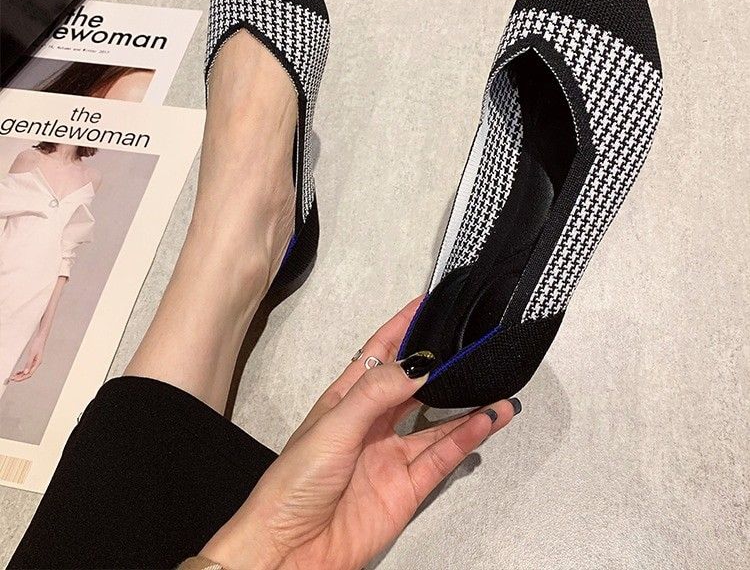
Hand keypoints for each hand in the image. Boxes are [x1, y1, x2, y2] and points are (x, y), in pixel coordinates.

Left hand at [10, 329, 46, 381]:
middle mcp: (36, 364)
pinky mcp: (33, 360)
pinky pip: (27, 367)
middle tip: (13, 379)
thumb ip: (28, 363)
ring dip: (21, 374)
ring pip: (27, 371)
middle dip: (20, 377)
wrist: (41, 337)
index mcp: (37, 363)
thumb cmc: (38, 344)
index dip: (22, 377)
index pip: (29, 374)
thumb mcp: (32, 353)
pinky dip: (23, 370)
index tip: (16, 379)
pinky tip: (19, 372)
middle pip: (28, 374)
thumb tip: (25, 372)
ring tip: (14, 376)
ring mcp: (35, 362)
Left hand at [203, 297, 518, 569]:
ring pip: (437, 422)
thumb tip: (419, 364)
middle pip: (414, 385)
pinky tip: (488, 419)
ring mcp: (391, 457)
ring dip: (467, 404)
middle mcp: (372, 424)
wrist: (289, 552)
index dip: (403, 327)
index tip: (430, 302)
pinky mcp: (407, 490)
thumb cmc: (295, 483)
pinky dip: (468, 438)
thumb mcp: (334, 427)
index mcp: (346, 399)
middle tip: (475, 342)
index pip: (379, 353)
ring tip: (498, 382)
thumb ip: (378, 394)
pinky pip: (443, 458)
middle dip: (442, 364)